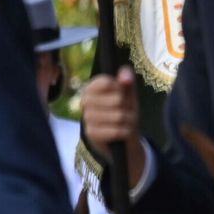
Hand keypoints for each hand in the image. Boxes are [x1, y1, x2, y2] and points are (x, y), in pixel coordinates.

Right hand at [80, 66, 145, 186]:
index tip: (121, 94)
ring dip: (128, 120)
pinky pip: (116, 130)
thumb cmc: (124, 110)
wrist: (121, 137)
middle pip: (117, 100)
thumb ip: (127, 80)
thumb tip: (125, 76)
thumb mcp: (128, 93)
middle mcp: (85, 101)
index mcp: (91, 88)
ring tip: (125, 122)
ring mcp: (86, 118)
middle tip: (125, 111)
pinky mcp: (91, 133)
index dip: (121, 89)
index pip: (107, 81)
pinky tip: (121, 132)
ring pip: (118, 116)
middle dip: (128, 107)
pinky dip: (125, 132)